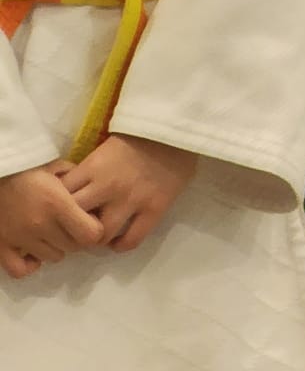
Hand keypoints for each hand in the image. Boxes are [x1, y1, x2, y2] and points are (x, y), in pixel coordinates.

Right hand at [0, 160, 104, 277]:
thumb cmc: (26, 170)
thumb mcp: (55, 166)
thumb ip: (74, 177)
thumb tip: (88, 189)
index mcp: (58, 204)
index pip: (89, 233)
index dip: (94, 228)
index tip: (90, 220)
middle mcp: (41, 225)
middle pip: (73, 247)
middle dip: (76, 237)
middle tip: (70, 225)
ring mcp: (21, 239)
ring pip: (52, 257)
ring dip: (56, 247)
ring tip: (50, 233)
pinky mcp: (2, 248)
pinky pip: (21, 270)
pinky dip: (29, 265)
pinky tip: (32, 252)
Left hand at [59, 134, 197, 252]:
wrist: (177, 127)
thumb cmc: (139, 133)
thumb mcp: (106, 146)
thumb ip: (89, 170)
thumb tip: (70, 191)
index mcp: (94, 166)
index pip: (61, 197)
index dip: (58, 206)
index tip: (61, 209)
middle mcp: (108, 186)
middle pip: (74, 219)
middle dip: (72, 226)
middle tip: (76, 226)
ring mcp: (132, 200)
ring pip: (100, 236)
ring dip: (95, 238)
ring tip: (98, 234)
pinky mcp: (154, 209)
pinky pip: (131, 241)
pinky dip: (120, 245)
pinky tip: (118, 240)